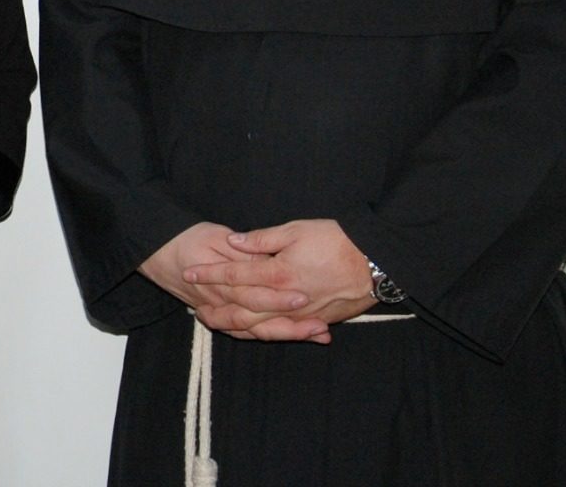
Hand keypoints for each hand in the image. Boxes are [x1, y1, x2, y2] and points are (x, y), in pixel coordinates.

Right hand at [140, 223, 324, 341]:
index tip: (303, 297)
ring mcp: (220, 313)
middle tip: (320, 326)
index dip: (278, 298)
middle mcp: (221, 304)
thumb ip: (242, 251)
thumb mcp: (214, 236)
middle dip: (291, 326)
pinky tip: (291, 334)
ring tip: (315, 334)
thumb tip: (266, 259)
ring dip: (285, 334)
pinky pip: (246, 333)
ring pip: (255, 332)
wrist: (156, 252)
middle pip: (259, 321)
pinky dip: (269, 335)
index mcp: (221, 283)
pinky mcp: (220, 316)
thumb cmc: (187, 239)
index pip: (253, 295)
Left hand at [183, 219, 376, 340]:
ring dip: (235, 326)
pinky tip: (250, 332)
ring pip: (260, 327)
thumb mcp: (296, 231)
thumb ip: (262, 240)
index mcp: (278, 274)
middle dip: (216, 310)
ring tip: (216, 322)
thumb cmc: (336, 241)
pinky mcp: (314, 321)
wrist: (376, 263)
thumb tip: (233, 241)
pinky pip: (282, 332)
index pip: (234, 275)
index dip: (210, 274)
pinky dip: (263, 333)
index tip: (189, 272)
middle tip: (195, 309)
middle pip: (242, 311)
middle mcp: (285, 300)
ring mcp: (300, 315)